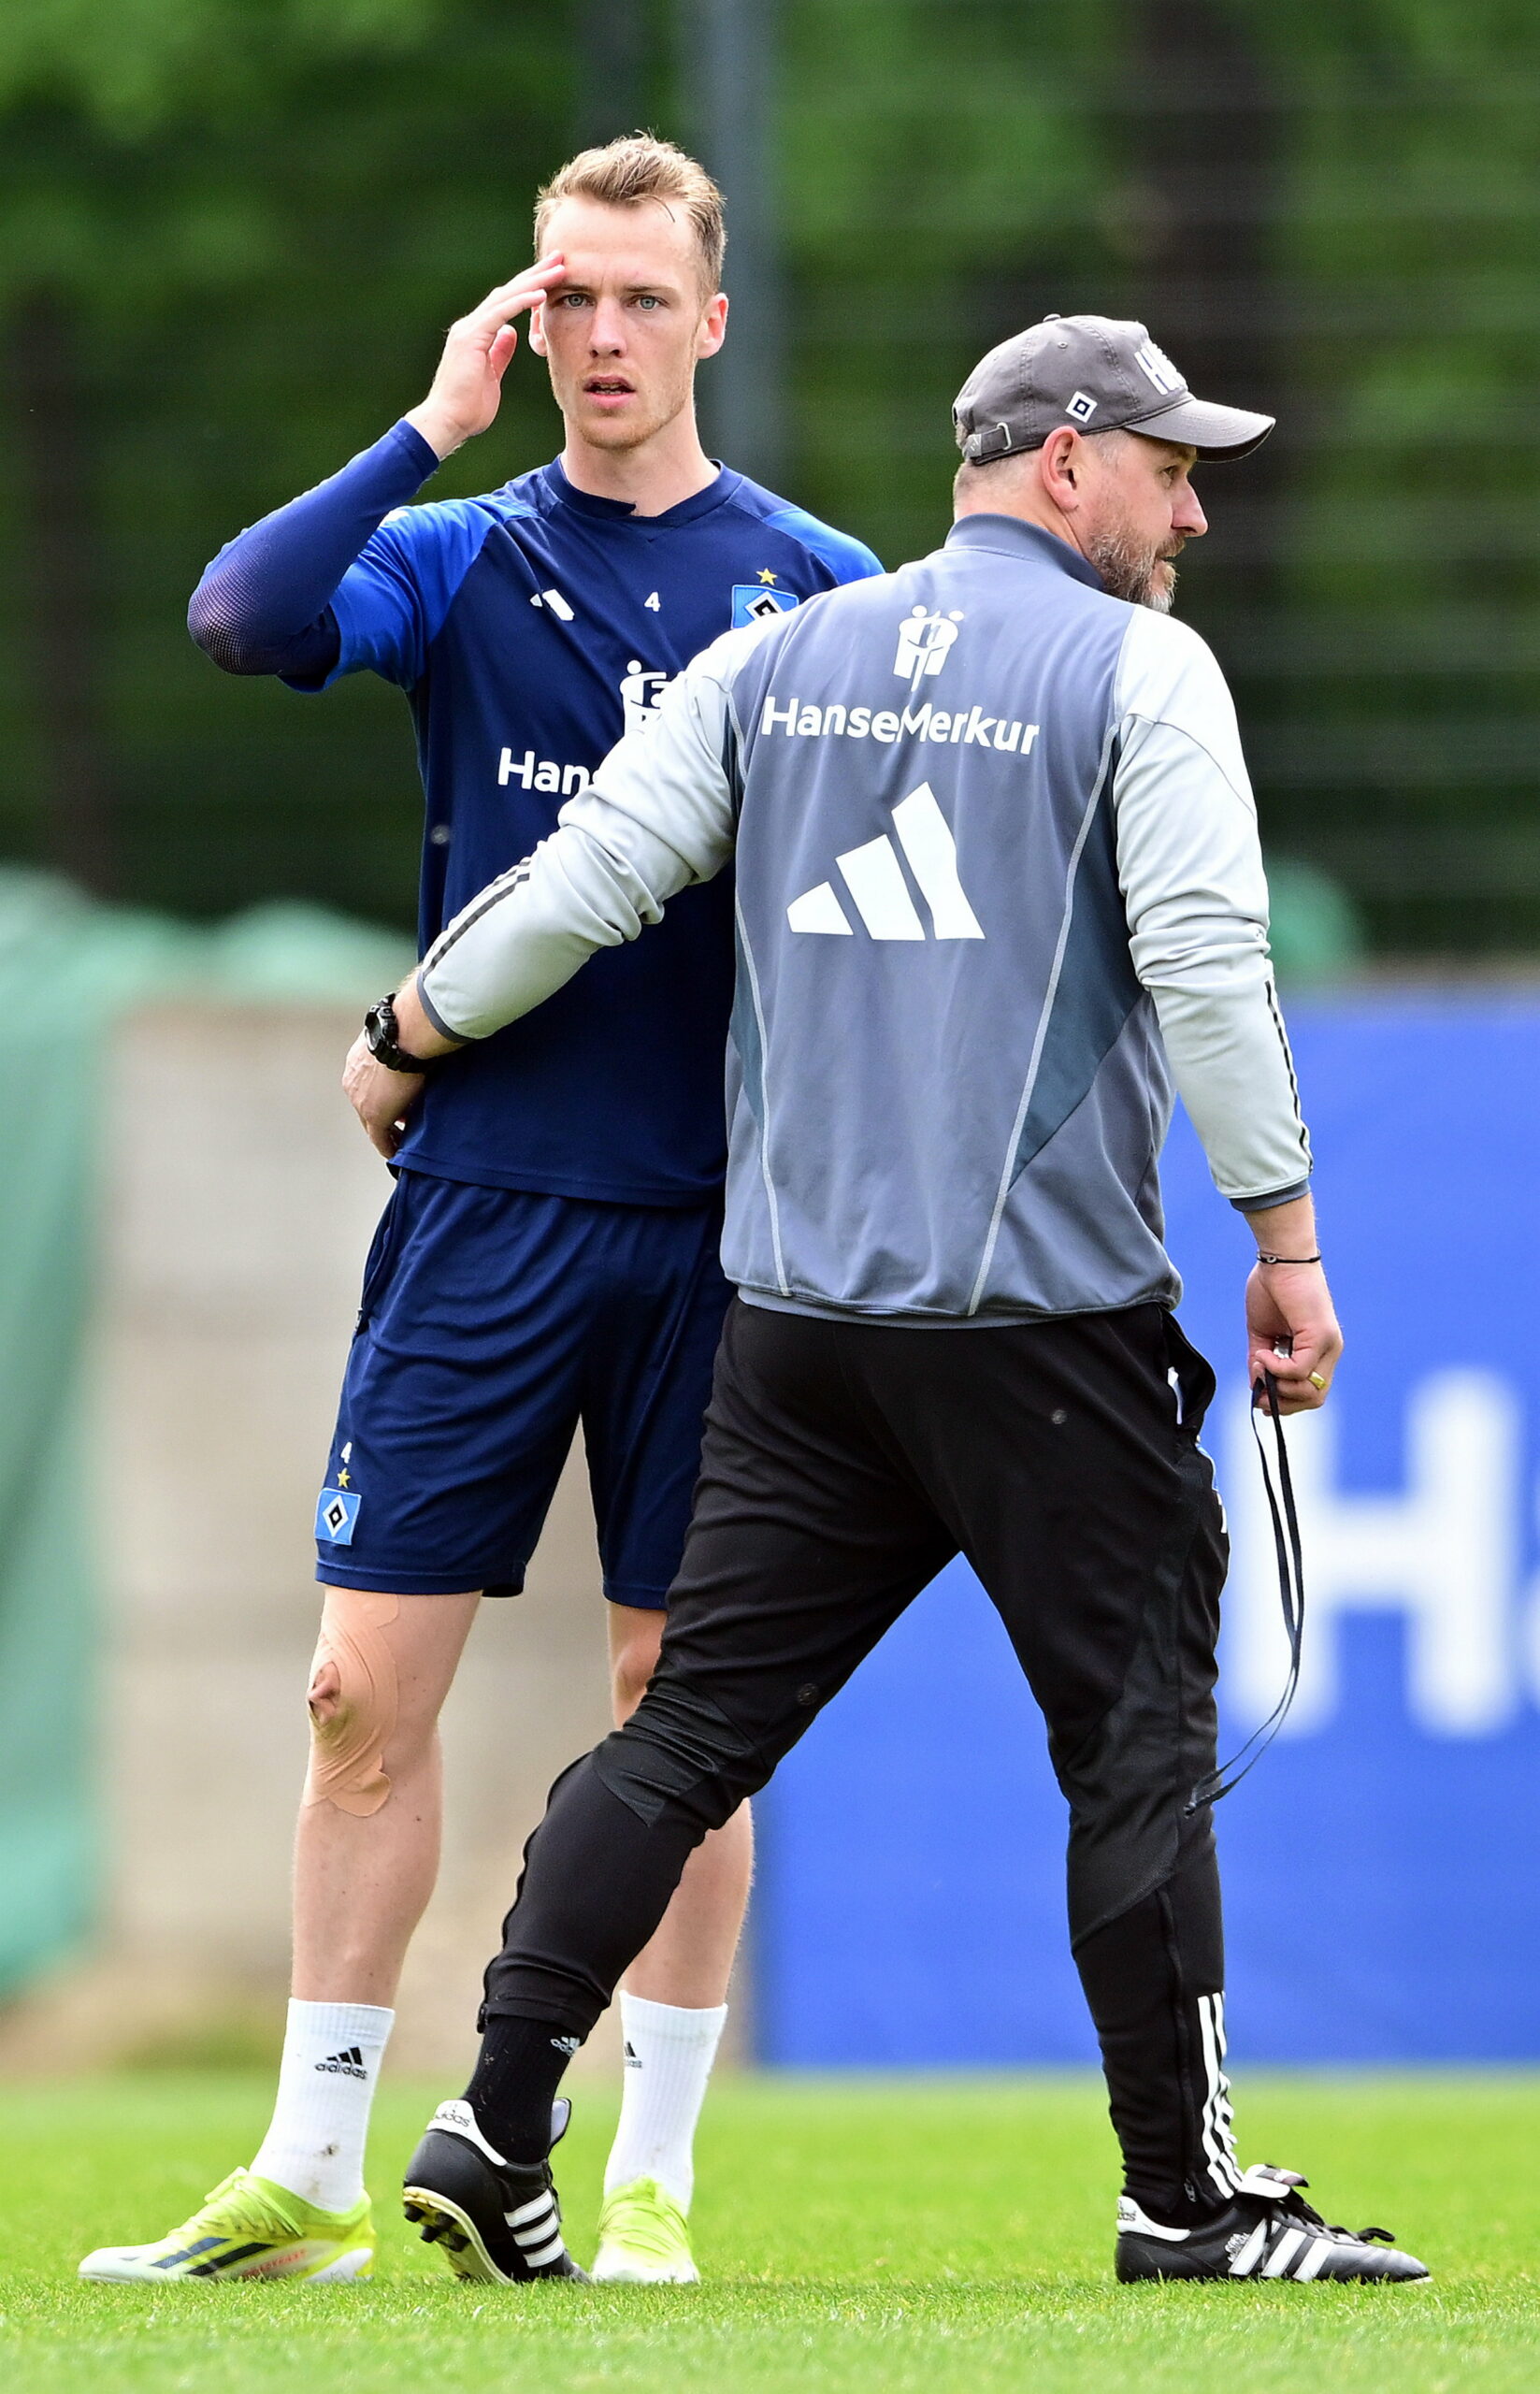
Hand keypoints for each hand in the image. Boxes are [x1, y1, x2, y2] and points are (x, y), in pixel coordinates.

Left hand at [343, 1032, 423, 1160]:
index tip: (396, 1102)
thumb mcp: (399, 1037)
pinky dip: (388, 1146)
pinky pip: (379, 1139)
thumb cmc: (408, 1028)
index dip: (382, 1096)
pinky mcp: (373, 1115)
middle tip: (401, 1123)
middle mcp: (352, 1082)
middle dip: (384, 1114)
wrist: (405, 1034)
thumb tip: (419, 1045)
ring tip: (401, 1139)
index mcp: (356, 1062)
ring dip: (386, 1131)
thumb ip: (401, 1047)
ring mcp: (360, 1101)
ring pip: (371, 1123)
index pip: (367, 1085)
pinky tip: (397, 1152)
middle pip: (366, 1105)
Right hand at [405, 254, 565, 458]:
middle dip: (535, 274)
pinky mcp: (471, 338)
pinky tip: (541, 293)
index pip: (507, 303)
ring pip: (506, 296)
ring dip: (534, 281)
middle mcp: (471, 326)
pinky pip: (500, 313)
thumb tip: (511, 332)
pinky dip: (521, 301)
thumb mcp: (492, 376)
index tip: (553, 276)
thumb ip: (500, 352)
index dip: (530, 287)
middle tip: (560, 258)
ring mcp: (469, 330)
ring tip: (559, 268)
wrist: (446, 422)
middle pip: (508, 292)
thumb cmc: (467, 408)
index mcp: (477, 333)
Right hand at [1245, 1260, 1342, 1413]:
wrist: (1281, 1258)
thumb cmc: (1272, 1288)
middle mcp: (1329, 1350)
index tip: (1261, 1400)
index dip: (1287, 1403)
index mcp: (1318, 1349)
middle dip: (1283, 1403)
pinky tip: (1263, 1353)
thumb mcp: (1262, 1333)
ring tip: (1259, 1365)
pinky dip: (1276, 1368)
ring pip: (1311, 1390)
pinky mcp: (1320, 1336)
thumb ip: (1261, 1360)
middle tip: (1258, 1394)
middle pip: (1315, 1398)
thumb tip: (1255, 1386)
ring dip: (1279, 1387)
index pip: (1311, 1391)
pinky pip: (1300, 1370)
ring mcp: (1328, 1344)